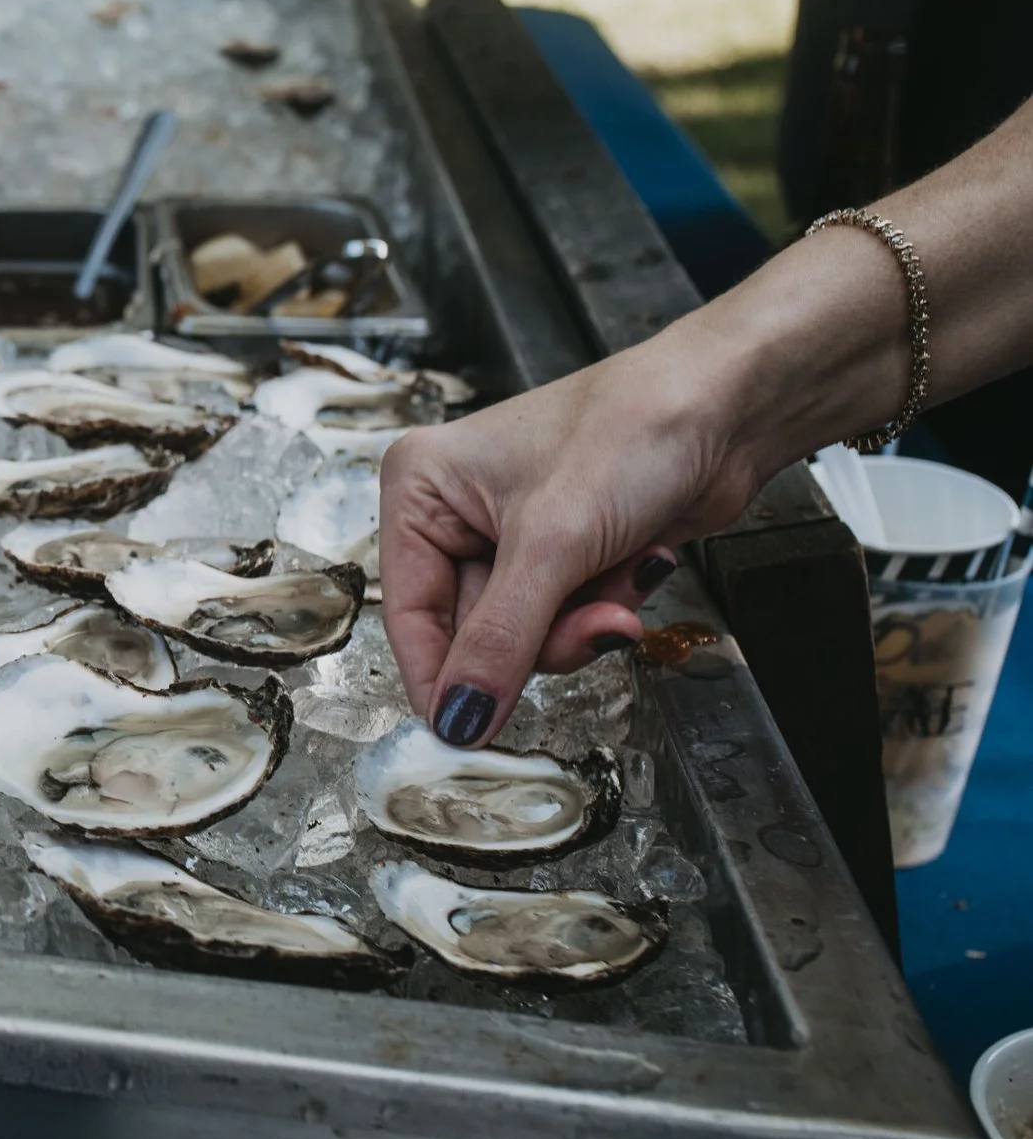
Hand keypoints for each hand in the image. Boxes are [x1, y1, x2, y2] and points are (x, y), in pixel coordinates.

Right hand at [378, 336, 766, 746]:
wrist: (728, 405)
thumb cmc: (631, 429)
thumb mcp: (553, 544)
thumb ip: (500, 641)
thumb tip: (457, 720)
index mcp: (421, 488)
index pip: (409, 611)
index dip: (441, 676)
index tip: (467, 732)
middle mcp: (456, 511)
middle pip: (473, 631)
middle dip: (542, 635)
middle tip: (595, 620)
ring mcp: (513, 534)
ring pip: (526, 634)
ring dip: (582, 623)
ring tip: (621, 583)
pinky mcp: (565, 551)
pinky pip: (567, 618)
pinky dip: (606, 605)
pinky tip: (636, 563)